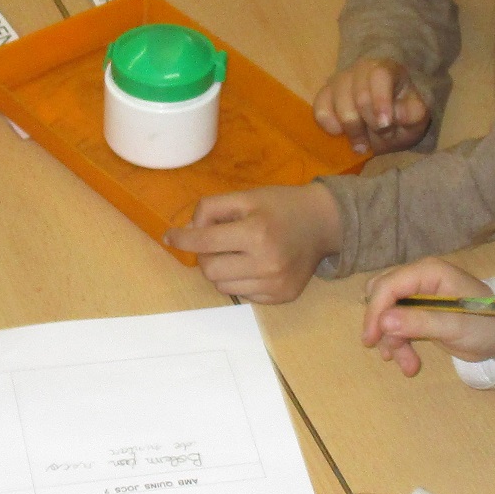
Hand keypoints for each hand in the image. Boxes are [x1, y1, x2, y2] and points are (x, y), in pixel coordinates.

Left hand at [163, 182, 341, 303]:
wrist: (324, 223)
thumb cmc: (281, 205)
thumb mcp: (246, 196)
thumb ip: (212, 209)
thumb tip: (186, 232)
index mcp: (256, 233)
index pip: (204, 243)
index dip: (182, 239)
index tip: (170, 237)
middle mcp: (266, 264)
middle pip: (209, 270)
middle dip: (205, 254)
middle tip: (218, 241)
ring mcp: (275, 285)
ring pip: (223, 286)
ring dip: (221, 269)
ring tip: (237, 253)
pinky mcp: (282, 297)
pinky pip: (243, 295)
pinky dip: (240, 280)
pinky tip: (254, 265)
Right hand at [314, 58, 430, 154]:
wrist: (385, 119)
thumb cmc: (401, 114)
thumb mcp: (417, 117)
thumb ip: (413, 114)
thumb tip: (397, 115)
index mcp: (387, 69)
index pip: (379, 75)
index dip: (380, 100)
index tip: (384, 125)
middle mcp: (361, 69)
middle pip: (358, 93)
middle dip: (369, 122)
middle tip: (381, 135)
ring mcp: (340, 80)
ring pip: (337, 101)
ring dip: (351, 129)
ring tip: (363, 143)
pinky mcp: (325, 95)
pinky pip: (320, 109)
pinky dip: (329, 125)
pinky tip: (341, 133)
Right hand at [360, 260, 494, 377]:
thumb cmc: (486, 325)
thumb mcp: (455, 326)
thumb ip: (419, 322)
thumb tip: (383, 322)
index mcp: (428, 272)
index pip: (388, 286)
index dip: (375, 311)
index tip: (372, 339)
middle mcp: (419, 279)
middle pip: (381, 297)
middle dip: (382, 326)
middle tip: (388, 352)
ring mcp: (418, 295)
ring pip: (386, 314)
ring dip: (392, 341)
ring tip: (408, 365)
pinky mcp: (419, 313)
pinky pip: (396, 325)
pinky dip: (398, 343)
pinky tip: (409, 362)